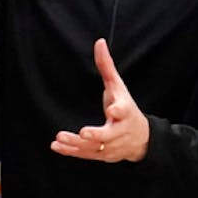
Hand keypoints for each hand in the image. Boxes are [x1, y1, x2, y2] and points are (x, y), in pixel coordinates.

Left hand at [51, 38, 148, 162]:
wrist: (142, 139)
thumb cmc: (127, 109)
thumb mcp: (119, 87)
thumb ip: (107, 66)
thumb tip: (99, 42)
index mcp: (126, 112)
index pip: (124, 110)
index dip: (119, 110)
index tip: (113, 110)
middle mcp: (119, 131)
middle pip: (108, 135)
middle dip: (96, 135)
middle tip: (83, 133)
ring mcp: (111, 146)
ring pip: (94, 148)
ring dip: (76, 144)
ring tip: (59, 138)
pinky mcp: (102, 155)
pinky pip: (85, 155)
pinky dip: (71, 151)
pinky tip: (56, 146)